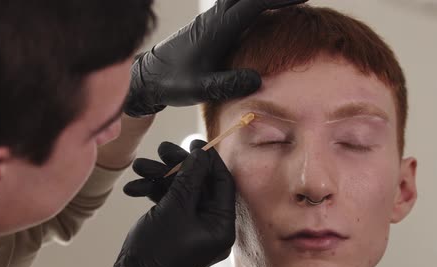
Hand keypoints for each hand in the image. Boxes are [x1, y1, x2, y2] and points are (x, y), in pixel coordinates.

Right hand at [99, 141, 235, 266]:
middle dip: (178, 166)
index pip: (223, 184)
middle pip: (201, 185)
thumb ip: (189, 178)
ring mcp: (194, 227)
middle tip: (163, 149)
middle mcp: (213, 226)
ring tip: (138, 167)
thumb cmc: (157, 251)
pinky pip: (171, 203)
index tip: (196, 142)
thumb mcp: (175, 208)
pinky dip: (155, 193)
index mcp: (222, 226)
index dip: (210, 160)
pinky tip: (134, 188)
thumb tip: (200, 153)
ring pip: (182, 191)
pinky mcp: (177, 228)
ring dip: (160, 177)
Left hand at [123, 0, 308, 116]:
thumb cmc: (172, 83)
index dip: (277, 0)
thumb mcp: (200, 88)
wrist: (148, 78)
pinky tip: (263, 14)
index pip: (252, 5)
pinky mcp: (208, 26)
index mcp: (216, 29)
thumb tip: (258, 79)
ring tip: (288, 4)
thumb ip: (228, 84)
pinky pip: (234, 7)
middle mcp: (214, 19)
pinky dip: (252, 6)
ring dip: (261, 0)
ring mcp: (210, 20)